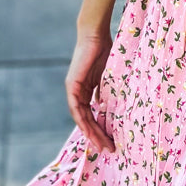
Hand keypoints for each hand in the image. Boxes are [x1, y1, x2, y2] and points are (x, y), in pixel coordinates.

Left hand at [66, 30, 115, 153]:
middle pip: (86, 120)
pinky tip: (89, 131)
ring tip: (101, 145)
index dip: (100, 129)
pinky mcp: (71, 85)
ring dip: (90, 133)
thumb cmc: (105, 51)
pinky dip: (82, 120)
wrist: (95, 35)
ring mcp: (73, 89)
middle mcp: (77, 92)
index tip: (110, 141)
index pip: (92, 115)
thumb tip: (113, 106)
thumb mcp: (109, 77)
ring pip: (80, 117)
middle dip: (97, 136)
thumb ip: (108, 91)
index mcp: (86, 90)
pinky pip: (76, 108)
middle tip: (108, 149)